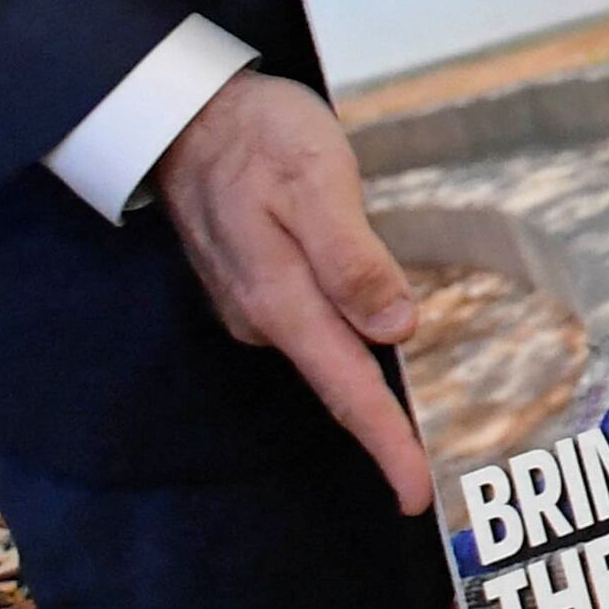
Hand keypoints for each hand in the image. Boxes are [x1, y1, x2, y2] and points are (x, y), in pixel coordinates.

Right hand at [152, 70, 428, 512]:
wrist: (183, 113)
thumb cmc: (257, 137)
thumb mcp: (317, 180)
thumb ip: (352, 258)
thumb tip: (396, 328)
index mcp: (281, 299)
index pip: (345, 386)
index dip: (385, 441)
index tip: (414, 495)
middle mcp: (264, 316)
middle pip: (338, 380)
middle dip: (383, 426)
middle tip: (425, 471)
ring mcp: (255, 304)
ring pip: (327, 349)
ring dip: (367, 376)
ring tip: (414, 411)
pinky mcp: (255, 285)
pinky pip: (311, 322)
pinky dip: (345, 333)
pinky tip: (370, 326)